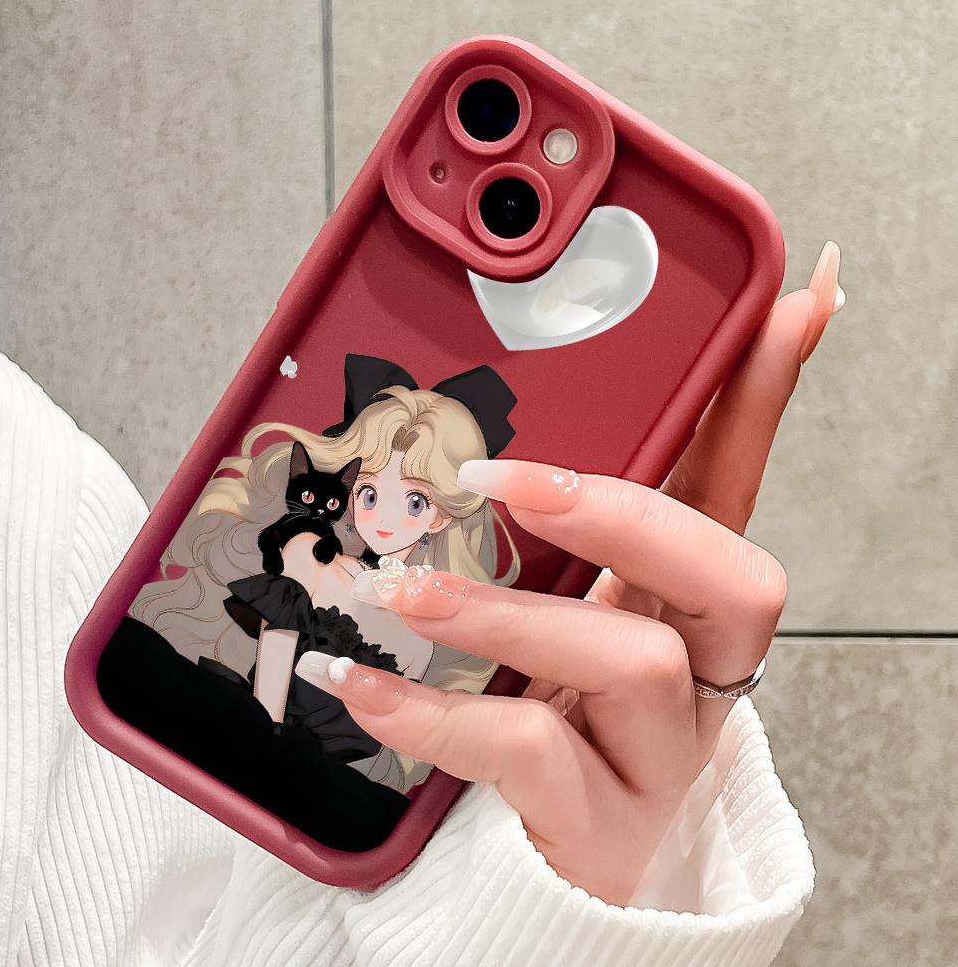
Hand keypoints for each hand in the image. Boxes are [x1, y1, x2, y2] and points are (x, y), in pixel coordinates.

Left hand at [296, 242, 842, 904]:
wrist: (555, 857)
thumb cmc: (560, 705)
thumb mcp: (566, 604)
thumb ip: (552, 529)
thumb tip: (518, 433)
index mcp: (685, 598)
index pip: (738, 481)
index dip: (764, 397)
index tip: (793, 299)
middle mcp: (697, 667)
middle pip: (726, 572)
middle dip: (620, 511)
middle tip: (504, 480)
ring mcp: (658, 749)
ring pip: (625, 657)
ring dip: (502, 613)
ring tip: (399, 590)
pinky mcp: (598, 819)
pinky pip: (532, 750)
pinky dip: (440, 715)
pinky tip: (364, 684)